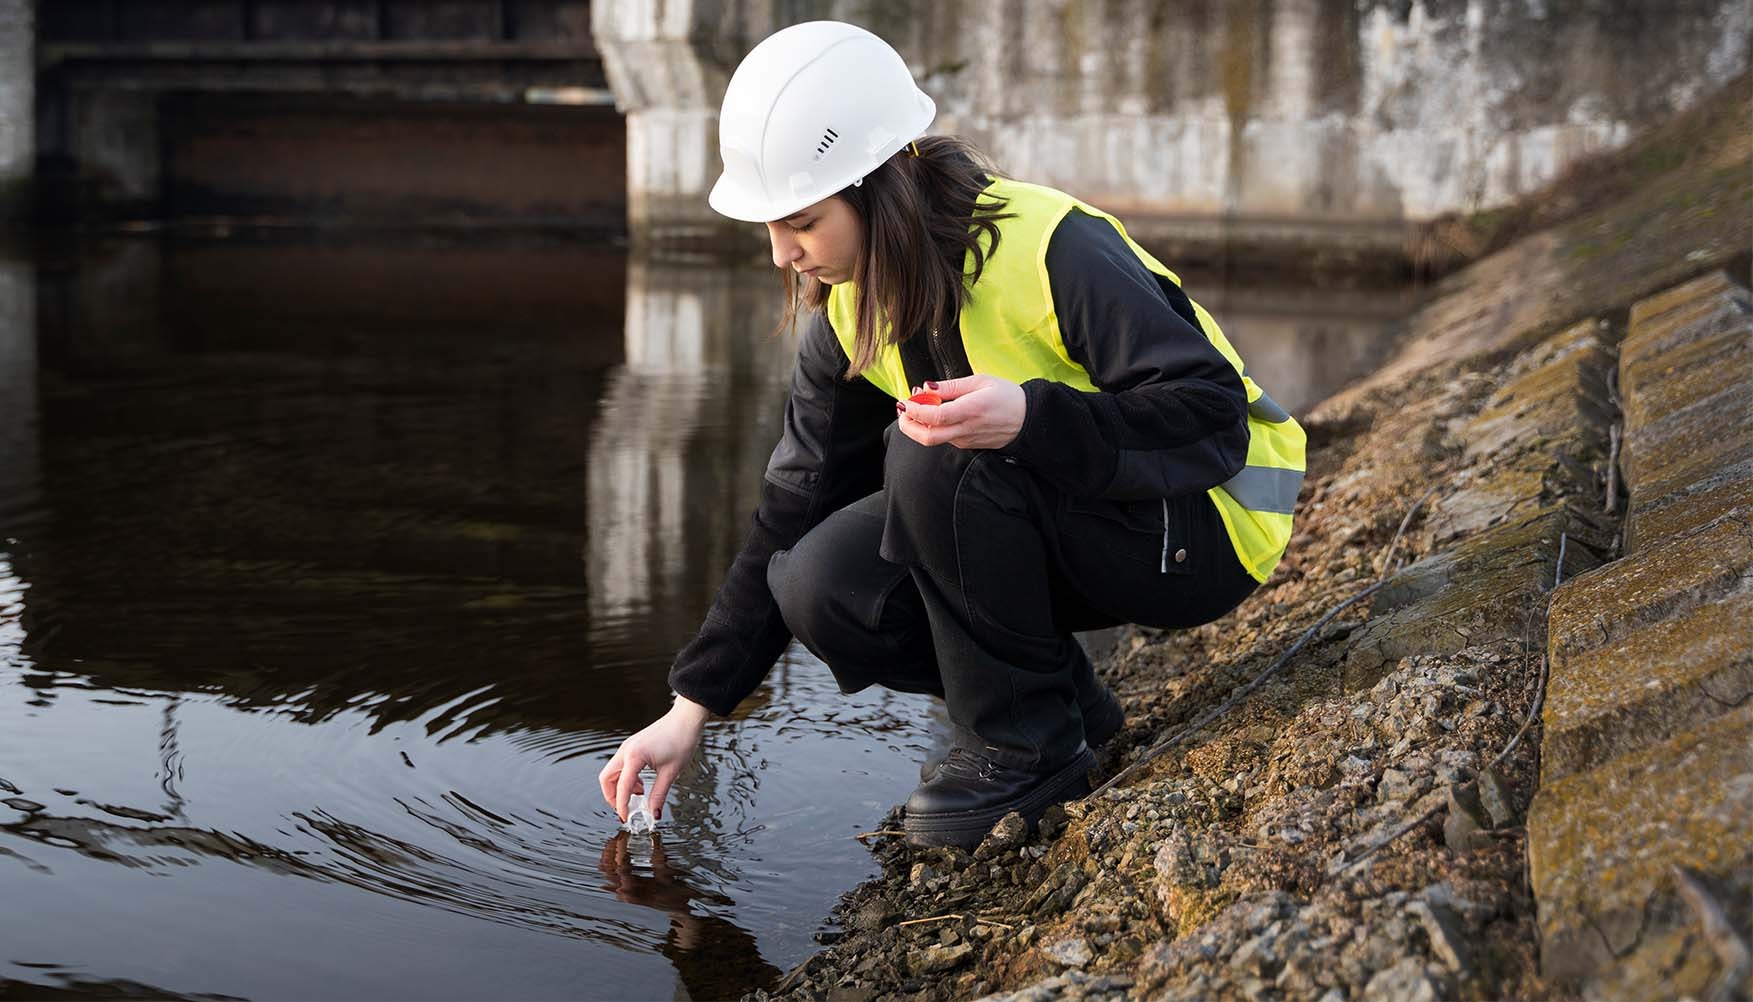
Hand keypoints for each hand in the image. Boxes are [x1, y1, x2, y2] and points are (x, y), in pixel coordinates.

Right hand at [598, 696, 708, 822]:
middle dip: (612, 796)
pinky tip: (641, 783)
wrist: (686, 718)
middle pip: (606, 778)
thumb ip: (659, 794)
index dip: (621, 805)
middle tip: (625, 808)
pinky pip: (620, 765)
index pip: (621, 787)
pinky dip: (625, 777)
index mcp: (634, 756)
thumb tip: (653, 814)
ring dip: (619, 786)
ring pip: (611, 771)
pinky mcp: (632, 745)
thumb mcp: (671, 772)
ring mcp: (628, 746)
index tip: (626, 818)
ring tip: (638, 795)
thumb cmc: (681, 740)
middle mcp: (626, 750)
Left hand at [896, 374, 1025, 449]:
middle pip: (927, 437)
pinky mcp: (966, 445)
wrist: (1028, 420)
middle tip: (902, 410)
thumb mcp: (980, 381)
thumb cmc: (1006, 397)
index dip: (915, 410)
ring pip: (933, 439)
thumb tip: (926, 387)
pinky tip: (933, 413)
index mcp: (970, 410)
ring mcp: (965, 440)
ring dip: (918, 425)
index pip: (934, 416)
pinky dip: (932, 427)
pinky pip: (943, 438)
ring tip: (918, 405)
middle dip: (907, 425)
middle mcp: (966, 429)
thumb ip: (950, 385)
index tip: (905, 400)